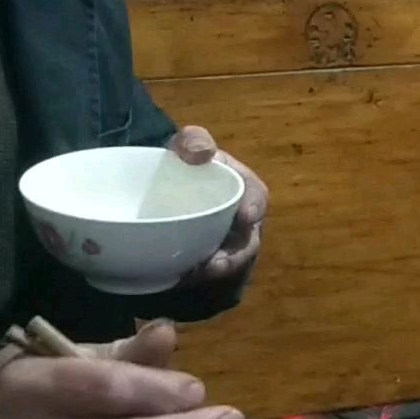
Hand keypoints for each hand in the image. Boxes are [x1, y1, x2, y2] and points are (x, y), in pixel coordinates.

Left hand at [171, 126, 267, 285]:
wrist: (161, 183)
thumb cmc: (185, 162)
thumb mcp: (188, 144)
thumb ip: (194, 140)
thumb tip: (200, 153)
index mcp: (243, 189)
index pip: (257, 197)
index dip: (255, 207)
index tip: (247, 218)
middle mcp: (239, 221)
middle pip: (246, 243)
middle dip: (234, 258)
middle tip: (214, 265)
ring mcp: (224, 243)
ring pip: (228, 263)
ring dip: (213, 272)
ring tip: (193, 276)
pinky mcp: (206, 259)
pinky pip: (205, 273)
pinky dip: (193, 277)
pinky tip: (176, 278)